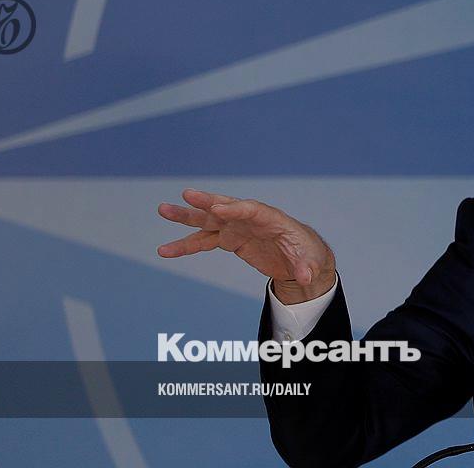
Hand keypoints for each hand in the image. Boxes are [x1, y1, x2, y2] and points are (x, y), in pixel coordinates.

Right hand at [157, 189, 336, 303]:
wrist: (299, 257)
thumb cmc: (307, 253)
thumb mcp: (311, 262)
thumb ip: (306, 268)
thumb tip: (307, 278)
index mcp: (271, 219)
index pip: (252, 209)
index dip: (235, 209)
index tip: (218, 208)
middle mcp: (250, 219)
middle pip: (226, 206)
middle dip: (207, 201)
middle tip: (187, 195)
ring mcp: (237, 227)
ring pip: (208, 220)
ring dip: (186, 217)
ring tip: (163, 210)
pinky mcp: (230, 239)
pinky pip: (204, 241)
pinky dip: (186, 246)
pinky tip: (166, 250)